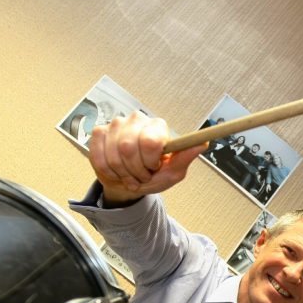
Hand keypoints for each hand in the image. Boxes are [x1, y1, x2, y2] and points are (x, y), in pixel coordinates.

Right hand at [88, 112, 207, 204]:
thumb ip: (185, 157)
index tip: (153, 167)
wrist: (128, 182)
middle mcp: (137, 119)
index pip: (150, 141)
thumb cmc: (153, 175)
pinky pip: (99, 157)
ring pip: (113, 155)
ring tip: (130, 175)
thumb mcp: (173, 171)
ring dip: (122, 174)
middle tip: (141, 176)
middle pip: (128, 148)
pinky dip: (108, 172)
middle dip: (135, 171)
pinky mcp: (99, 133)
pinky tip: (116, 171)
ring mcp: (116, 124)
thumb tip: (204, 142)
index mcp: (157, 126)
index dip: (149, 160)